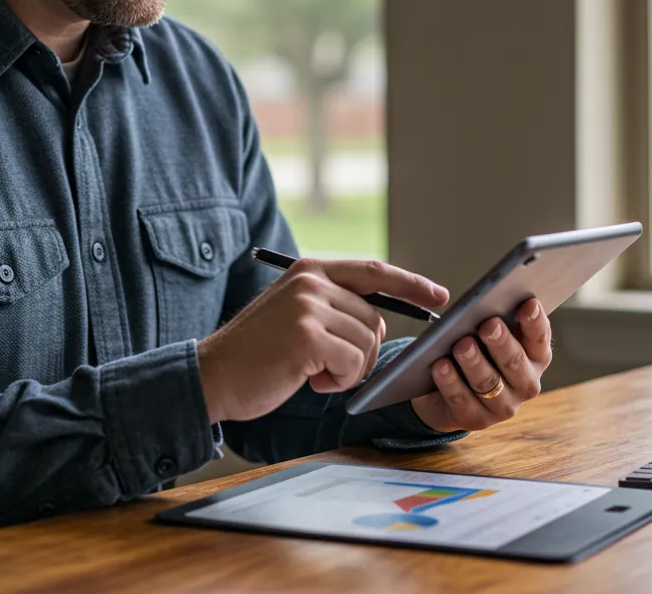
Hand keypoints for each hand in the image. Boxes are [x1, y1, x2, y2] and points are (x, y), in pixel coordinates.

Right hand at [197, 258, 448, 423]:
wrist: (213, 374)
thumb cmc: (256, 353)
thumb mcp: (295, 316)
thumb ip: (334, 308)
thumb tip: (379, 324)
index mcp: (309, 271)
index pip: (373, 270)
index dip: (410, 283)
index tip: (438, 296)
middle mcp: (311, 281)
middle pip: (374, 318)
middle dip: (361, 351)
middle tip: (323, 365)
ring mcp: (309, 306)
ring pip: (367, 344)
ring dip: (347, 370)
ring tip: (310, 371)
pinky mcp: (308, 336)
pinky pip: (354, 364)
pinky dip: (338, 381)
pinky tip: (307, 380)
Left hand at [410, 298, 551, 432]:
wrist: (449, 390)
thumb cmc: (476, 350)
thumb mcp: (487, 334)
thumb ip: (496, 319)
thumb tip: (487, 298)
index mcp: (534, 358)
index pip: (540, 339)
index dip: (535, 322)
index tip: (528, 303)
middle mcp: (525, 384)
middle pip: (515, 363)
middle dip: (501, 343)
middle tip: (488, 325)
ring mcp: (503, 406)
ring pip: (489, 383)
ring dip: (474, 362)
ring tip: (461, 344)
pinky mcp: (476, 419)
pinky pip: (462, 400)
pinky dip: (450, 382)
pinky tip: (440, 366)